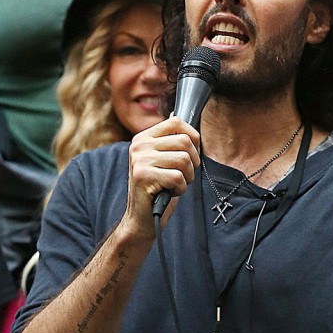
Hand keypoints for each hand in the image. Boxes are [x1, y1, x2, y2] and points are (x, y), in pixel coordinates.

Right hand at [124, 117, 199, 239]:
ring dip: (187, 177)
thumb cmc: (158, 188)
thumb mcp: (163, 159)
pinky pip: (178, 177)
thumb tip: (177, 114)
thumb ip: (169, 139)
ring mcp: (139, 160)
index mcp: (144, 137)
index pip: (176, 121)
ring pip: (183, 159)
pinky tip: (169, 192)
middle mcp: (139, 145)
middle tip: (183, 175)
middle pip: (184, 141)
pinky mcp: (142, 176)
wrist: (141, 219)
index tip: (192, 154)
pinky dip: (180, 189)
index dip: (193, 137)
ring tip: (175, 184)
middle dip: (193, 162)